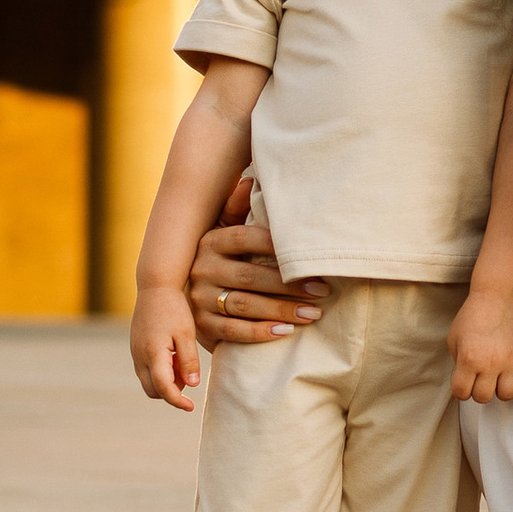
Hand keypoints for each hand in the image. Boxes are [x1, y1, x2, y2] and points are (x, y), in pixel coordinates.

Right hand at [130, 282, 200, 408]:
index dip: (178, 401)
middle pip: (153, 390)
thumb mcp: (186, 334)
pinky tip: (173, 354)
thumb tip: (192, 385)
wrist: (155, 287)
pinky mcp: (135, 348)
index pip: (164, 389)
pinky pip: (146, 370)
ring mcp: (135, 353)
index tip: (192, 407)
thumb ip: (189, 361)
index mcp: (153, 354)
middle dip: (171, 391)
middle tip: (188, 374)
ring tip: (181, 360)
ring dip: (165, 381)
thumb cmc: (174, 309)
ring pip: (148, 381)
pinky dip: (160, 371)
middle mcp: (139, 357)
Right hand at [191, 178, 327, 351]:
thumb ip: (238, 210)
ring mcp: (199, 299)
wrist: (190, 301)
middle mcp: (201, 268)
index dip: (275, 245)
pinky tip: (286, 332)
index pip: (244, 238)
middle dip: (288, 285)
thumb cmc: (224, 261)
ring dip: (281, 310)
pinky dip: (261, 333)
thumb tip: (249, 179)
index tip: (308, 253)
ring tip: (313, 313)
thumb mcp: (226, 232)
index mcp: (210, 241)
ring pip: (244, 305)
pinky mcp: (202, 327)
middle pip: (249, 275)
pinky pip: (233, 332)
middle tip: (322, 290)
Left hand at [449, 288, 512, 403]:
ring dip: (499, 389)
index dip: (460, 389)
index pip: (461, 393)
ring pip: (507, 395)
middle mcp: (491, 363)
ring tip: (497, 377)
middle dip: (479, 390)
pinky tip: (512, 373)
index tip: (464, 382)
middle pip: (484, 397)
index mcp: (469, 358)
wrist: (499, 297)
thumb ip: (457, 363)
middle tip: (480, 377)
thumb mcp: (454, 339)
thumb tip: (466, 382)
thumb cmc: (474, 316)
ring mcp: (512, 361)